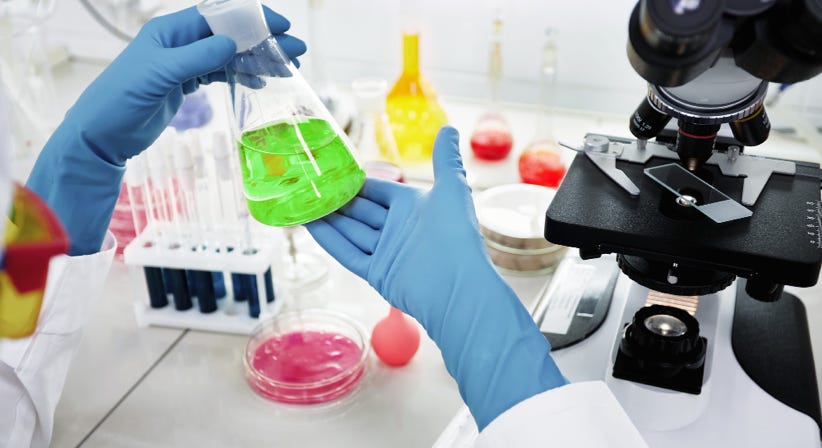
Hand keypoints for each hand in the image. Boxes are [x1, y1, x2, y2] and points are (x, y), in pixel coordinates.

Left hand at [64, 6, 305, 164]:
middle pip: (229, 35)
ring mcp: (182, 63)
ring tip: (286, 67)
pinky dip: (240, 76)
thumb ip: (196, 58)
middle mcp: (179, 42)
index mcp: (171, 30)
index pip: (219, 16)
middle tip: (295, 50)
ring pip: (228, 56)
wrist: (102, 134)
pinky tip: (259, 82)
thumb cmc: (121, 99)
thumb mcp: (159, 75)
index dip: (252, 18)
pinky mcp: (184, 84)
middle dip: (263, 41)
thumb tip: (232, 43)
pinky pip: (219, 74)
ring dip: (256, 60)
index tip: (280, 25)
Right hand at [307, 127, 566, 429]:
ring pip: (349, 230)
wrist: (457, 287)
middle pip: (359, 210)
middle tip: (303, 183)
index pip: (377, 189)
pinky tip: (309, 225)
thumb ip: (444, 160)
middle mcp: (397, 228)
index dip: (354, 181)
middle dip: (334, 199)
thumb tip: (448, 127)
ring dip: (326, 217)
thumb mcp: (451, 189)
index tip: (328, 168)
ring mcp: (385, 251)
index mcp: (413, 207)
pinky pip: (347, 252)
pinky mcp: (376, 272)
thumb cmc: (457, 235)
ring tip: (298, 201)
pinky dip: (329, 239)